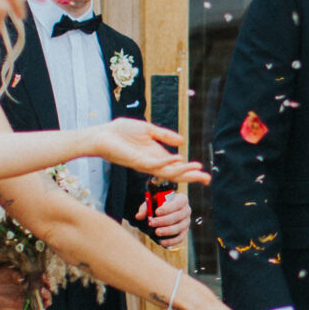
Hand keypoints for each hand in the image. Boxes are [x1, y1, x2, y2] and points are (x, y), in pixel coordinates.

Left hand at [88, 118, 204, 182]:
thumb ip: (165, 135)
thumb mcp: (148, 129)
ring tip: (197, 168)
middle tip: (207, 180)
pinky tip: (178, 158)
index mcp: (156, 156)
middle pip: (175, 174)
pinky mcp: (137, 162)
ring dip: (183, 171)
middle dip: (191, 177)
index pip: (176, 167)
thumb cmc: (120, 132)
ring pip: (168, 172)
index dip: (190, 170)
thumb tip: (182, 142)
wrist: (101, 135)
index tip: (205, 173)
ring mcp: (145, 165)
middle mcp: (153, 164)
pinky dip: (167, 161)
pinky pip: (155, 163)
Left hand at [143, 188, 192, 246]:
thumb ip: (145, 208)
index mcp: (181, 199)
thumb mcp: (152, 203)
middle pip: (178, 216)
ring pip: (179, 228)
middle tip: (151, 223)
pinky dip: (171, 241)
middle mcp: (186, 210)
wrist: (163, 211)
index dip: (168, 208)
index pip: (178, 203)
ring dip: (167, 231)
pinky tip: (161, 242)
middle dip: (164, 220)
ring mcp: (186, 222)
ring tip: (156, 232)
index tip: (156, 212)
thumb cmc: (159, 204)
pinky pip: (180, 238)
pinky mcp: (184, 232)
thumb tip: (138, 216)